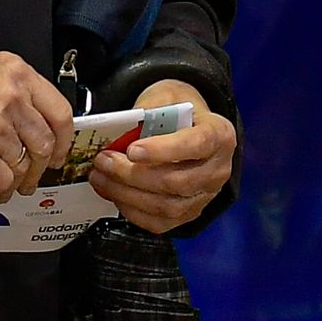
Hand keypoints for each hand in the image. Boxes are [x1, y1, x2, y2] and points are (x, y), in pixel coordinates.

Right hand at [0, 53, 73, 198]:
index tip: (58, 152)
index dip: (63, 139)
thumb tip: (37, 127)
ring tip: (10, 184)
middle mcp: (10, 96)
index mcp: (15, 72)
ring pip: (24, 164)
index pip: (59, 110)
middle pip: (44, 143)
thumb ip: (12, 92)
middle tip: (33, 177)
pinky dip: (1, 189)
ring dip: (19, 180)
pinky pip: (5, 180)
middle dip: (39, 167)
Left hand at [92, 80, 238, 233]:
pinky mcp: (189, 213)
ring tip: (102, 177)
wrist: (187, 126)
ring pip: (166, 206)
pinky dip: (132, 210)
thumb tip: (117, 133)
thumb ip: (147, 113)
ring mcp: (205, 195)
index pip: (196, 145)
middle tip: (105, 161)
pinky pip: (160, 222)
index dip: (163, 150)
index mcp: (219, 135)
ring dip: (127, 194)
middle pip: (177, 181)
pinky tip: (115, 194)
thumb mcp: (166, 98)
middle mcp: (217, 169)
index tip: (132, 150)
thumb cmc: (177, 112)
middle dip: (133, 174)